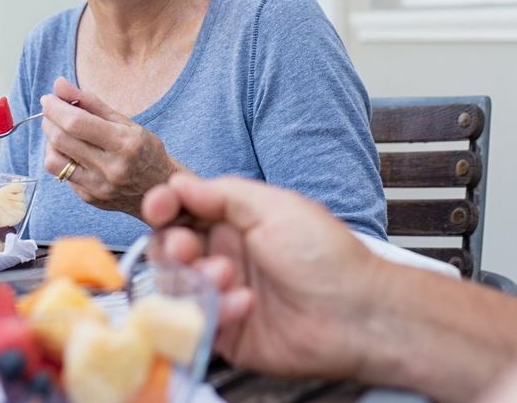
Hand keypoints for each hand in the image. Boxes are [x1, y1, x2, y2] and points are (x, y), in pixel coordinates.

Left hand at [40, 76, 189, 217]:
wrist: (160, 188)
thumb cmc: (143, 150)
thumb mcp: (125, 122)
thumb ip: (90, 102)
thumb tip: (59, 84)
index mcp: (124, 143)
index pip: (76, 123)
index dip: (56, 108)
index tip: (48, 98)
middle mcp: (111, 168)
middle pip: (61, 140)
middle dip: (49, 120)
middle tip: (50, 110)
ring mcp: (99, 187)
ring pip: (53, 161)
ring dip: (49, 140)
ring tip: (58, 130)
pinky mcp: (90, 198)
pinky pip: (62, 174)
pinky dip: (60, 157)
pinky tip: (70, 151)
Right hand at [141, 173, 386, 381]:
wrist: (358, 314)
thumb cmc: (326, 255)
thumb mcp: (275, 207)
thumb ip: (222, 194)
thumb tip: (179, 183)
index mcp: (236, 221)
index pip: (183, 211)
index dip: (164, 207)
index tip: (158, 207)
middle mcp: (226, 255)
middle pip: (169, 248)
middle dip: (172, 246)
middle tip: (187, 249)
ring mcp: (224, 294)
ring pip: (177, 285)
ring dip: (194, 278)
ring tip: (227, 277)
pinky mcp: (227, 332)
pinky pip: (196, 322)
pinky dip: (215, 311)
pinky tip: (246, 305)